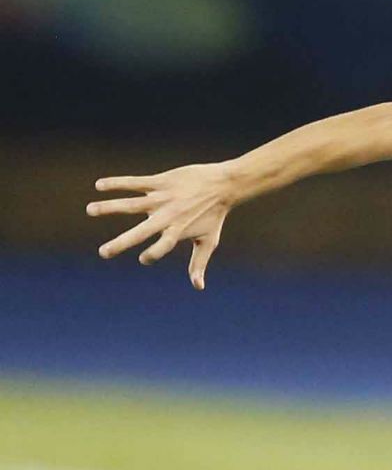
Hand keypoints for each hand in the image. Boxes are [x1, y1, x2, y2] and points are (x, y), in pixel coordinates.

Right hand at [86, 163, 236, 288]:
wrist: (225, 185)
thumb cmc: (215, 216)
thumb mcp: (209, 241)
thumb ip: (198, 263)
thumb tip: (198, 287)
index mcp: (177, 232)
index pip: (161, 248)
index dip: (152, 255)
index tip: (144, 259)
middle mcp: (167, 217)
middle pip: (141, 232)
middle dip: (122, 243)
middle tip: (103, 253)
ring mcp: (162, 198)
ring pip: (131, 204)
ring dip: (110, 207)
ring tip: (90, 210)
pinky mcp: (161, 182)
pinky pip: (135, 182)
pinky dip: (117, 183)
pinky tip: (99, 185)